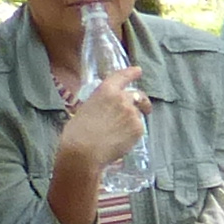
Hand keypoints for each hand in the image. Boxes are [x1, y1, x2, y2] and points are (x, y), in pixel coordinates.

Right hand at [53, 66, 152, 182]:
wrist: (84, 152)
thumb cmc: (77, 133)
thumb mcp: (86, 109)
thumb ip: (101, 105)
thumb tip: (107, 111)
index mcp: (106, 90)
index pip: (122, 77)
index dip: (131, 73)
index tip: (138, 70)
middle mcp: (122, 98)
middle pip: (138, 96)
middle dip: (143, 102)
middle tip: (145, 109)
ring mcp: (132, 113)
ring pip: (137, 115)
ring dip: (132, 122)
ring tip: (117, 135)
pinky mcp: (138, 129)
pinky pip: (138, 130)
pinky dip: (132, 135)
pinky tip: (119, 142)